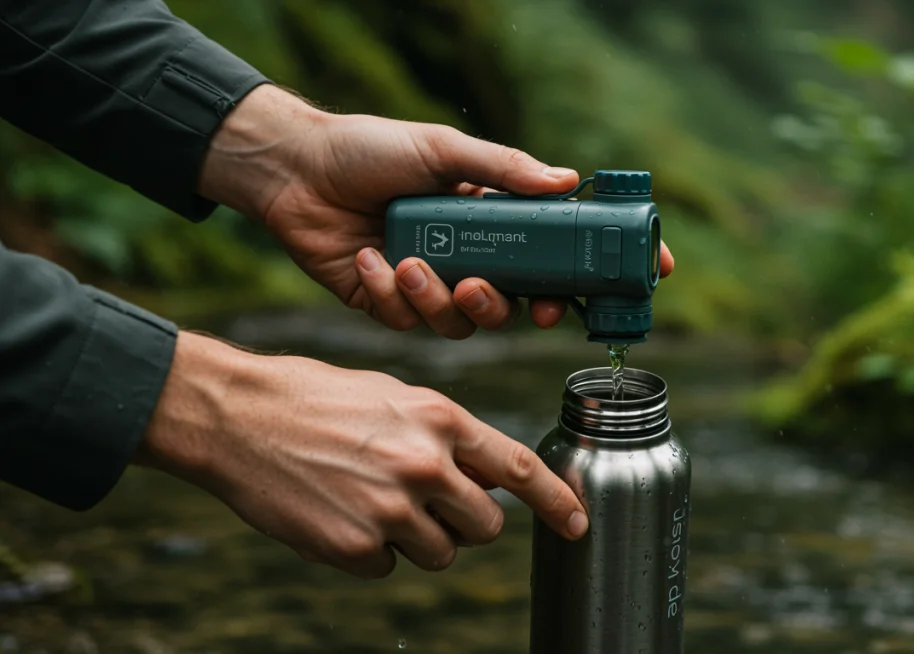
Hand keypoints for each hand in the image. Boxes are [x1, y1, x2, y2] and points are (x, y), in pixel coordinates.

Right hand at [133, 332, 589, 577]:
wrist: (238, 416)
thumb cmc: (315, 398)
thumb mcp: (394, 397)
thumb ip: (445, 435)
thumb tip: (483, 475)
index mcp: (441, 419)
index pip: (519, 469)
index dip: (557, 500)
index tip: (577, 523)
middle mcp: (425, 465)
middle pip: (485, 527)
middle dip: (465, 522)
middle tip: (425, 501)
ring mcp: (391, 510)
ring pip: (441, 553)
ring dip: (417, 538)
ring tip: (370, 498)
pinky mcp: (355, 547)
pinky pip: (388, 568)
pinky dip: (370, 551)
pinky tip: (340, 513)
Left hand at [198, 85, 673, 338]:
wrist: (295, 171)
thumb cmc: (369, 149)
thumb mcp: (443, 151)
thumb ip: (504, 169)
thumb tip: (568, 182)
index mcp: (491, 219)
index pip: (559, 252)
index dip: (601, 268)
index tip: (645, 273)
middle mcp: (469, 255)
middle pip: (520, 302)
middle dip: (522, 308)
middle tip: (526, 303)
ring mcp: (432, 283)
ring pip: (466, 322)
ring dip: (445, 300)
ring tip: (415, 263)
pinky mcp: (392, 304)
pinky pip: (412, 323)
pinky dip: (394, 293)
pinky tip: (368, 257)